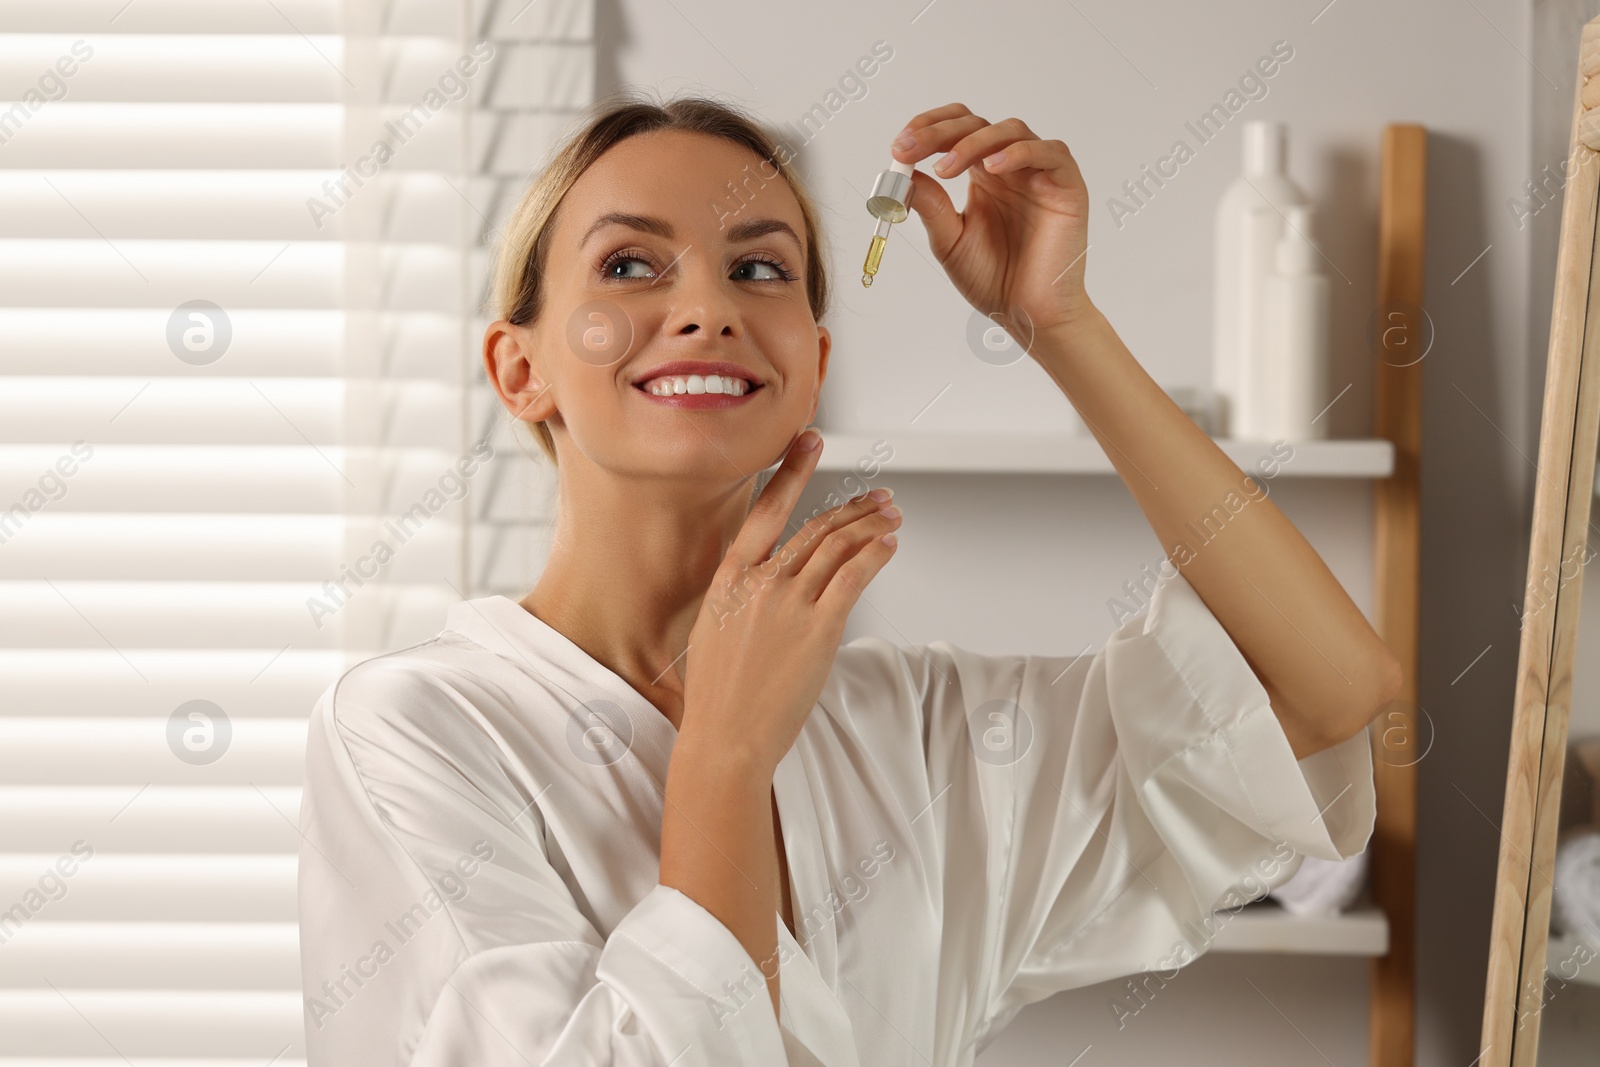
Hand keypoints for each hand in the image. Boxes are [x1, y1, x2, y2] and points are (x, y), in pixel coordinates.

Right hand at [679, 430, 901, 773]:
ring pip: (838, 547)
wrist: (725, 736)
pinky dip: (875, 555)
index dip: (792, 471)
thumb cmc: (719, 695)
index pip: (765, 510)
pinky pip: (854, 576)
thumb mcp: (716, 629)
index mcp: (730, 578)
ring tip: (892, 515)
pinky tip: (888, 545)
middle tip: (878, 496)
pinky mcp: (819, 628)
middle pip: (815, 528)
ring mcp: (789, 603)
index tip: (810, 442)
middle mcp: (760, 582)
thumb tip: (769, 583)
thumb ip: (742, 597)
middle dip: (853, 507)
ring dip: (871, 526)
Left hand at [891, 103, 1092, 342]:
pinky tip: (991, 168)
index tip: (899, 146)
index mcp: (983, 176)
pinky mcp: (1067, 185)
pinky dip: (1018, 153)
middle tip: (909, 148)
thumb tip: (904, 174)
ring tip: (946, 169)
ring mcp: (1040, 173)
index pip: (956, 131)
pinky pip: (1049, 152)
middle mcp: (1011, 167)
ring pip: (1010, 130)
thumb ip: (931, 206)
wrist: (1027, 314)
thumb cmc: (994, 280)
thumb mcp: (949, 240)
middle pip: (977, 124)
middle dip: (939, 132)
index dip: (928, 129)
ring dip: (973, 142)